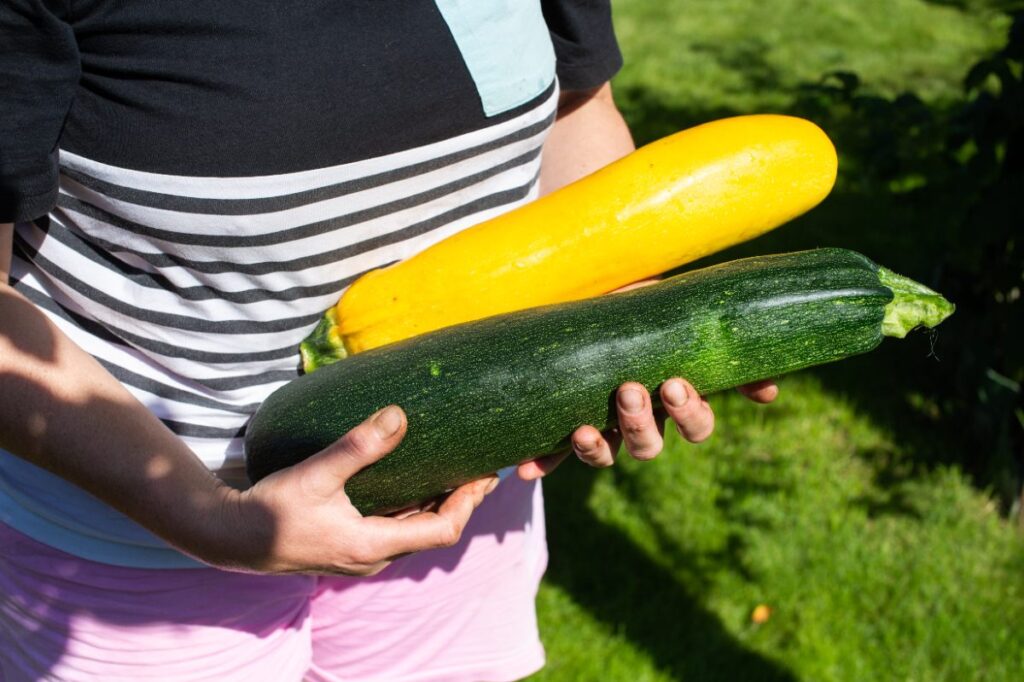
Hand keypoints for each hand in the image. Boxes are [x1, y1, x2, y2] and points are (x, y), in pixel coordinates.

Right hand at [217, 406, 496, 575]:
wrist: (231, 538)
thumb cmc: (272, 508)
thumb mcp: (316, 473)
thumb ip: (358, 446)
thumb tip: (399, 415)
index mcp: (372, 546)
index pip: (442, 530)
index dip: (469, 502)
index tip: (486, 473)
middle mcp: (373, 558)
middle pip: (434, 530)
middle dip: (461, 499)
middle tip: (481, 464)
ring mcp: (362, 556)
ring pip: (415, 530)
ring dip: (439, 502)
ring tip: (458, 467)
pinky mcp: (351, 547)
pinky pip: (396, 528)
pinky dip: (414, 506)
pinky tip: (417, 478)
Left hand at [515, 276, 778, 479]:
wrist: (589, 309)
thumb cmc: (642, 313)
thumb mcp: (677, 320)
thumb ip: (716, 345)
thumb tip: (770, 390)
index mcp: (674, 401)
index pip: (696, 426)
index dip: (690, 415)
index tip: (676, 385)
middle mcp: (641, 423)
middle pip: (650, 446)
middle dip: (640, 422)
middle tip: (629, 390)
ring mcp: (604, 429)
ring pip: (608, 457)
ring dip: (597, 448)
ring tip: (585, 428)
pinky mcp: (564, 429)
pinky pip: (555, 454)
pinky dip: (543, 462)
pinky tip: (526, 468)